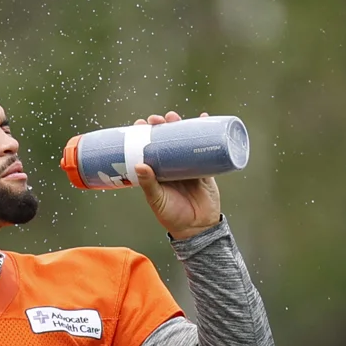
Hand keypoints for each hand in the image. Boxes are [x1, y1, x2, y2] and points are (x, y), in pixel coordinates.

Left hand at [133, 111, 222, 238]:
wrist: (197, 228)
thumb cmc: (172, 216)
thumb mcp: (157, 200)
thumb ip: (148, 184)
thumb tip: (139, 165)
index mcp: (157, 172)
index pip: (148, 149)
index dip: (144, 135)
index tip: (139, 124)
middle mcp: (171, 166)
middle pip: (166, 140)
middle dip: (162, 127)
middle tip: (157, 119)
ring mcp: (188, 165)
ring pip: (184, 141)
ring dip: (180, 126)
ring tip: (174, 117)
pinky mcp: (205, 168)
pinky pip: (205, 147)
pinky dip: (206, 132)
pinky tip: (204, 118)